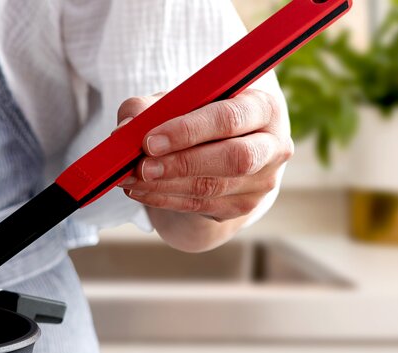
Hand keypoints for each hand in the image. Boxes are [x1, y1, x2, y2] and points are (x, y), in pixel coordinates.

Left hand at [118, 88, 291, 229]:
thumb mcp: (177, 101)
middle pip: (233, 158)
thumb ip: (150, 107)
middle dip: (182, 163)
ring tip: (131, 179)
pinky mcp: (242, 206)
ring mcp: (261, 181)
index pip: (230, 118)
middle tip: (142, 167)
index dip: (189, 130)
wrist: (223, 147)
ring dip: (165, 186)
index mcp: (264, 108)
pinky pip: (200, 206)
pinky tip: (141, 191)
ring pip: (213, 187)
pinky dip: (165, 199)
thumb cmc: (200, 116)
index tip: (150, 140)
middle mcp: (273, 146)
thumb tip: (125, 128)